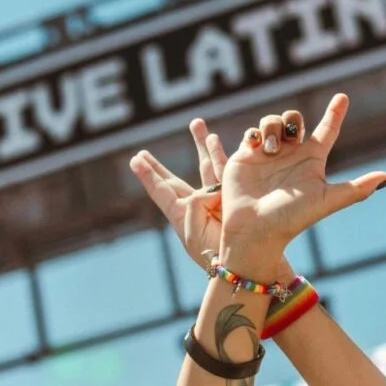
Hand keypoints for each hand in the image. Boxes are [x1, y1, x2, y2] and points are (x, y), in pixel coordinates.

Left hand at [129, 118, 296, 285]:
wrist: (251, 261)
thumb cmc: (219, 255)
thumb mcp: (196, 235)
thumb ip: (194, 207)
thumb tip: (206, 190)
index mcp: (182, 216)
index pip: (161, 191)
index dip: (148, 176)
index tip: (134, 160)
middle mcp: (196, 205)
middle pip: (173, 180)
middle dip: (158, 166)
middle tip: (141, 153)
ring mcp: (216, 198)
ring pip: (205, 166)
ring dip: (201, 145)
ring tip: (197, 124)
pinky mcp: (235, 194)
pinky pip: (225, 169)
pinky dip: (220, 154)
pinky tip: (215, 140)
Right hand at [220, 94, 385, 280]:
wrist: (255, 229)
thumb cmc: (291, 218)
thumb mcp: (327, 201)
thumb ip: (357, 189)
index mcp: (312, 161)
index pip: (327, 131)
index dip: (335, 113)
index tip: (343, 96)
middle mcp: (291, 156)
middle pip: (295, 120)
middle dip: (293, 118)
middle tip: (292, 136)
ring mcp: (268, 155)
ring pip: (272, 121)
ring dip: (273, 128)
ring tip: (270, 151)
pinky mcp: (246, 157)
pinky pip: (252, 132)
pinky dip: (255, 134)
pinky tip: (257, 148)